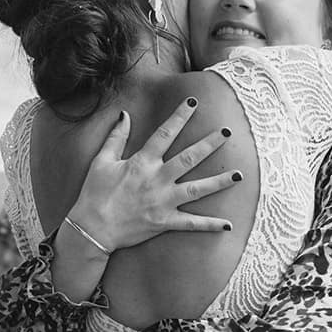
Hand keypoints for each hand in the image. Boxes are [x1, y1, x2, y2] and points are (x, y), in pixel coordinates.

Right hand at [68, 98, 241, 250]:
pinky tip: (228, 224)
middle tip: (227, 132)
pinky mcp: (164, 222)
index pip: (165, 133)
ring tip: (238, 175)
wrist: (92, 228)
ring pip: (197, 189)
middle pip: (189, 158)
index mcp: (142, 162)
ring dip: (219, 182)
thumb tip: (124, 114)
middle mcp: (157, 179)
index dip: (179, 116)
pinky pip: (191, 223)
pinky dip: (210, 225)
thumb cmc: (94, 193)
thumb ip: (116, 137)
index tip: (193, 103)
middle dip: (209, 144)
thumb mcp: (101, 161)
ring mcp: (163, 201)